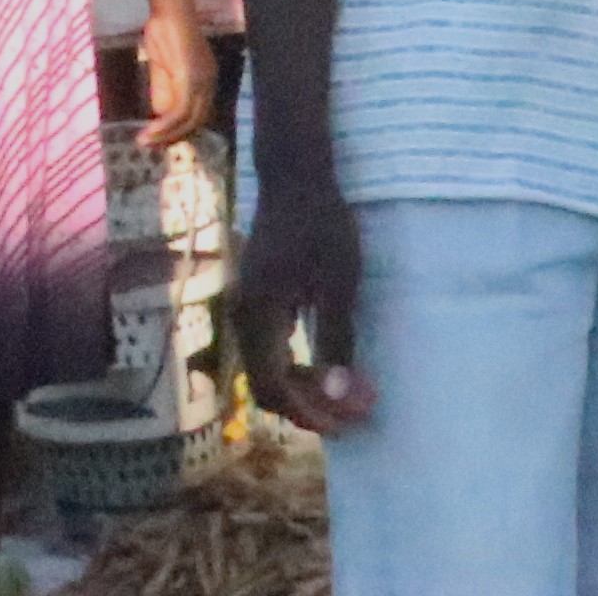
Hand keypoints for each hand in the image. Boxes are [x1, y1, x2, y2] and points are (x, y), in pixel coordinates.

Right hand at [129, 0, 216, 151]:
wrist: (169, 7)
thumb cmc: (164, 29)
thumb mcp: (161, 65)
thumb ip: (164, 88)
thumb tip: (160, 113)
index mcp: (205, 80)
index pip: (197, 114)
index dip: (179, 130)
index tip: (158, 139)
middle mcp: (209, 84)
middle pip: (196, 122)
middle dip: (173, 138)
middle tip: (151, 145)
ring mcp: (201, 82)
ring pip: (188, 121)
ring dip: (166, 135)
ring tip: (145, 142)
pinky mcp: (190, 79)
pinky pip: (179, 110)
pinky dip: (164, 125)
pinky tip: (149, 132)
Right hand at [237, 180, 371, 433]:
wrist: (295, 177)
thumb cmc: (322, 226)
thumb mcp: (339, 284)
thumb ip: (336, 340)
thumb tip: (340, 394)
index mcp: (258, 314)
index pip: (273, 387)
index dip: (309, 413)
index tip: (348, 421)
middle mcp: (243, 316)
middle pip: (265, 385)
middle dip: (308, 408)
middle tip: (353, 412)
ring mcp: (246, 308)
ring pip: (265, 370)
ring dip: (303, 391)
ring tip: (345, 395)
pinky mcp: (256, 300)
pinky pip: (268, 350)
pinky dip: (295, 369)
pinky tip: (326, 367)